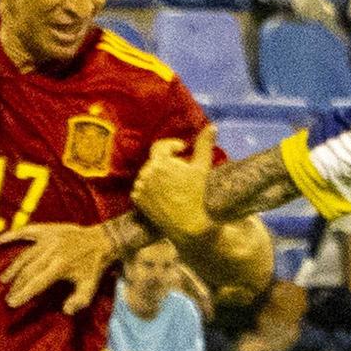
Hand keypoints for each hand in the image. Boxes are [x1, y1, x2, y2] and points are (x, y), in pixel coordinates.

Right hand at [0, 222, 118, 312]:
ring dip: (13, 268)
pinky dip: (13, 235)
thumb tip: (66, 311)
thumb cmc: (95, 267)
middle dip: (17, 285)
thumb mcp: (90, 286)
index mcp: (61, 266)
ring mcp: (49, 239)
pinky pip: (27, 231)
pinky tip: (0, 241)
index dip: (23, 294)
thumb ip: (79, 301)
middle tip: (8, 296)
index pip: (37, 283)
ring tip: (4, 280)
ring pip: (25, 255)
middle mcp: (52, 251)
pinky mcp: (48, 229)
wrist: (103, 240)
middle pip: (28, 271)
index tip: (12, 303)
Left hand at [132, 125, 215, 241]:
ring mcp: (140, 187)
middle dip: (167, 163)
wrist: (187, 224)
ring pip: (148, 174)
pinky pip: (141, 188)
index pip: (161, 146)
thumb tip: (213, 126)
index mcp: (160, 162)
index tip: (183, 150)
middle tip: (182, 172)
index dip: (172, 146)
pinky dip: (150, 188)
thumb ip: (204, 145)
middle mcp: (146, 173)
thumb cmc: (196, 195)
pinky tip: (163, 195)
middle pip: (155, 161)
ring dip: (158, 176)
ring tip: (173, 184)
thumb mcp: (202, 168)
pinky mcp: (138, 200)